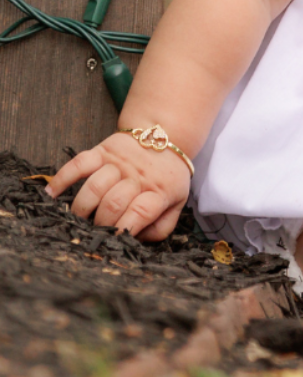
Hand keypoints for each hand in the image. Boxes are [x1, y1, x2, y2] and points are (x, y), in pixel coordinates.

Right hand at [48, 131, 191, 239]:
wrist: (165, 135)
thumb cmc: (167, 176)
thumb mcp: (177, 201)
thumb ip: (161, 226)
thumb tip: (136, 241)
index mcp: (159, 191)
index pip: (140, 212)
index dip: (124, 229)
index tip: (113, 240)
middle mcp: (138, 176)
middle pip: (113, 203)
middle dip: (101, 223)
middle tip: (96, 230)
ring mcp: (119, 163)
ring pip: (95, 186)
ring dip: (82, 207)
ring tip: (78, 219)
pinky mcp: (103, 151)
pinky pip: (79, 163)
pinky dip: (62, 178)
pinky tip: (51, 194)